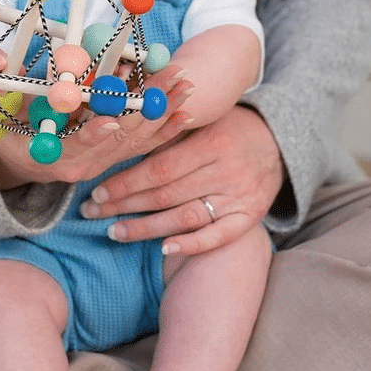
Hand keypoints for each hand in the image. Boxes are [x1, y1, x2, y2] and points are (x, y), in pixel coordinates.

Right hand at [0, 66, 194, 188]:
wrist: (26, 161)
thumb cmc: (12, 133)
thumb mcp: (5, 117)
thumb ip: (16, 99)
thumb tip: (25, 72)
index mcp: (57, 156)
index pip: (78, 144)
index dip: (94, 133)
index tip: (111, 120)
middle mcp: (86, 165)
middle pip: (121, 136)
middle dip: (147, 105)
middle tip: (169, 79)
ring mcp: (104, 164)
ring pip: (139, 138)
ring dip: (163, 111)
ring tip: (185, 86)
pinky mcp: (116, 158)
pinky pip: (144, 144)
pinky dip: (165, 128)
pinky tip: (185, 113)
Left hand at [80, 105, 283, 254]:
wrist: (278, 140)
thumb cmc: (227, 127)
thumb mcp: (202, 120)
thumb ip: (168, 132)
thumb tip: (118, 141)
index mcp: (211, 142)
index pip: (160, 168)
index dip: (127, 182)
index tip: (98, 191)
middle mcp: (226, 171)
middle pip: (167, 194)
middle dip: (125, 205)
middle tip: (92, 212)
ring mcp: (239, 196)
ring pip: (186, 218)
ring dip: (147, 228)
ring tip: (115, 232)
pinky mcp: (250, 216)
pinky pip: (219, 236)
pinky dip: (191, 245)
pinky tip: (163, 249)